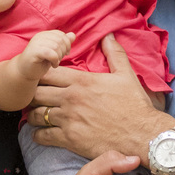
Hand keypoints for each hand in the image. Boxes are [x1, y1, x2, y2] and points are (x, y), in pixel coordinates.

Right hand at [16, 30, 74, 80]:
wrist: (24, 72)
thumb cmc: (40, 62)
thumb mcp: (54, 52)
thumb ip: (63, 43)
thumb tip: (73, 35)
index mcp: (44, 35)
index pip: (61, 35)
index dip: (67, 44)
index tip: (65, 54)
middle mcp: (40, 36)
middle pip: (60, 40)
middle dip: (63, 51)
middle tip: (59, 60)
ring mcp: (36, 43)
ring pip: (56, 46)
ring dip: (59, 57)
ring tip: (55, 63)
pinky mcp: (34, 52)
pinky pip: (50, 53)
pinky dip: (55, 60)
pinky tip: (53, 65)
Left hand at [30, 34, 169, 160]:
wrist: (142, 135)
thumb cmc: (135, 105)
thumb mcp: (126, 75)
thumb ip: (114, 54)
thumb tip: (108, 36)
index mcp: (82, 80)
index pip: (48, 72)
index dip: (41, 74)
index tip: (41, 78)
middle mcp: (71, 98)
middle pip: (36, 92)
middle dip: (33, 94)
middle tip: (35, 97)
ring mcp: (68, 119)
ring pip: (36, 114)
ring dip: (33, 114)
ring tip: (37, 115)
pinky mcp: (69, 139)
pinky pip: (42, 136)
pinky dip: (38, 135)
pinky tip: (42, 133)